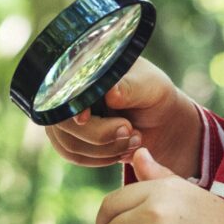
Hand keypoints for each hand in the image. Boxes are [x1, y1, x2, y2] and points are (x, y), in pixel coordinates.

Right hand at [45, 59, 202, 175]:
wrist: (160, 120)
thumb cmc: (154, 94)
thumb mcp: (149, 86)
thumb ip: (130, 87)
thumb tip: (110, 93)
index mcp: (85, 65)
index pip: (64, 87)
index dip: (71, 105)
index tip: (85, 118)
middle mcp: (68, 89)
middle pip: (62, 120)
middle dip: (98, 134)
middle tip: (130, 130)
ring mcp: (66, 114)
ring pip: (69, 143)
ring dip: (104, 149)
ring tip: (135, 138)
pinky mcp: (71, 137)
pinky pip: (75, 155)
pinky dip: (101, 158)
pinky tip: (122, 150)